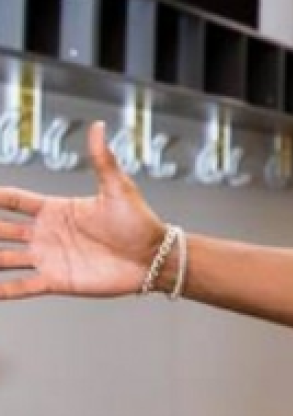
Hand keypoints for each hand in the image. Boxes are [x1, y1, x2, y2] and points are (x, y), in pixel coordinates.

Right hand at [0, 122, 165, 298]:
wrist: (154, 257)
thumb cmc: (140, 223)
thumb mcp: (118, 188)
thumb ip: (102, 159)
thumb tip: (99, 126)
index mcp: (56, 210)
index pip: (14, 201)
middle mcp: (46, 234)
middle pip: (1, 229)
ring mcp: (49, 258)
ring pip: (4, 257)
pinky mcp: (56, 280)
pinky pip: (21, 286)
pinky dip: (2, 289)